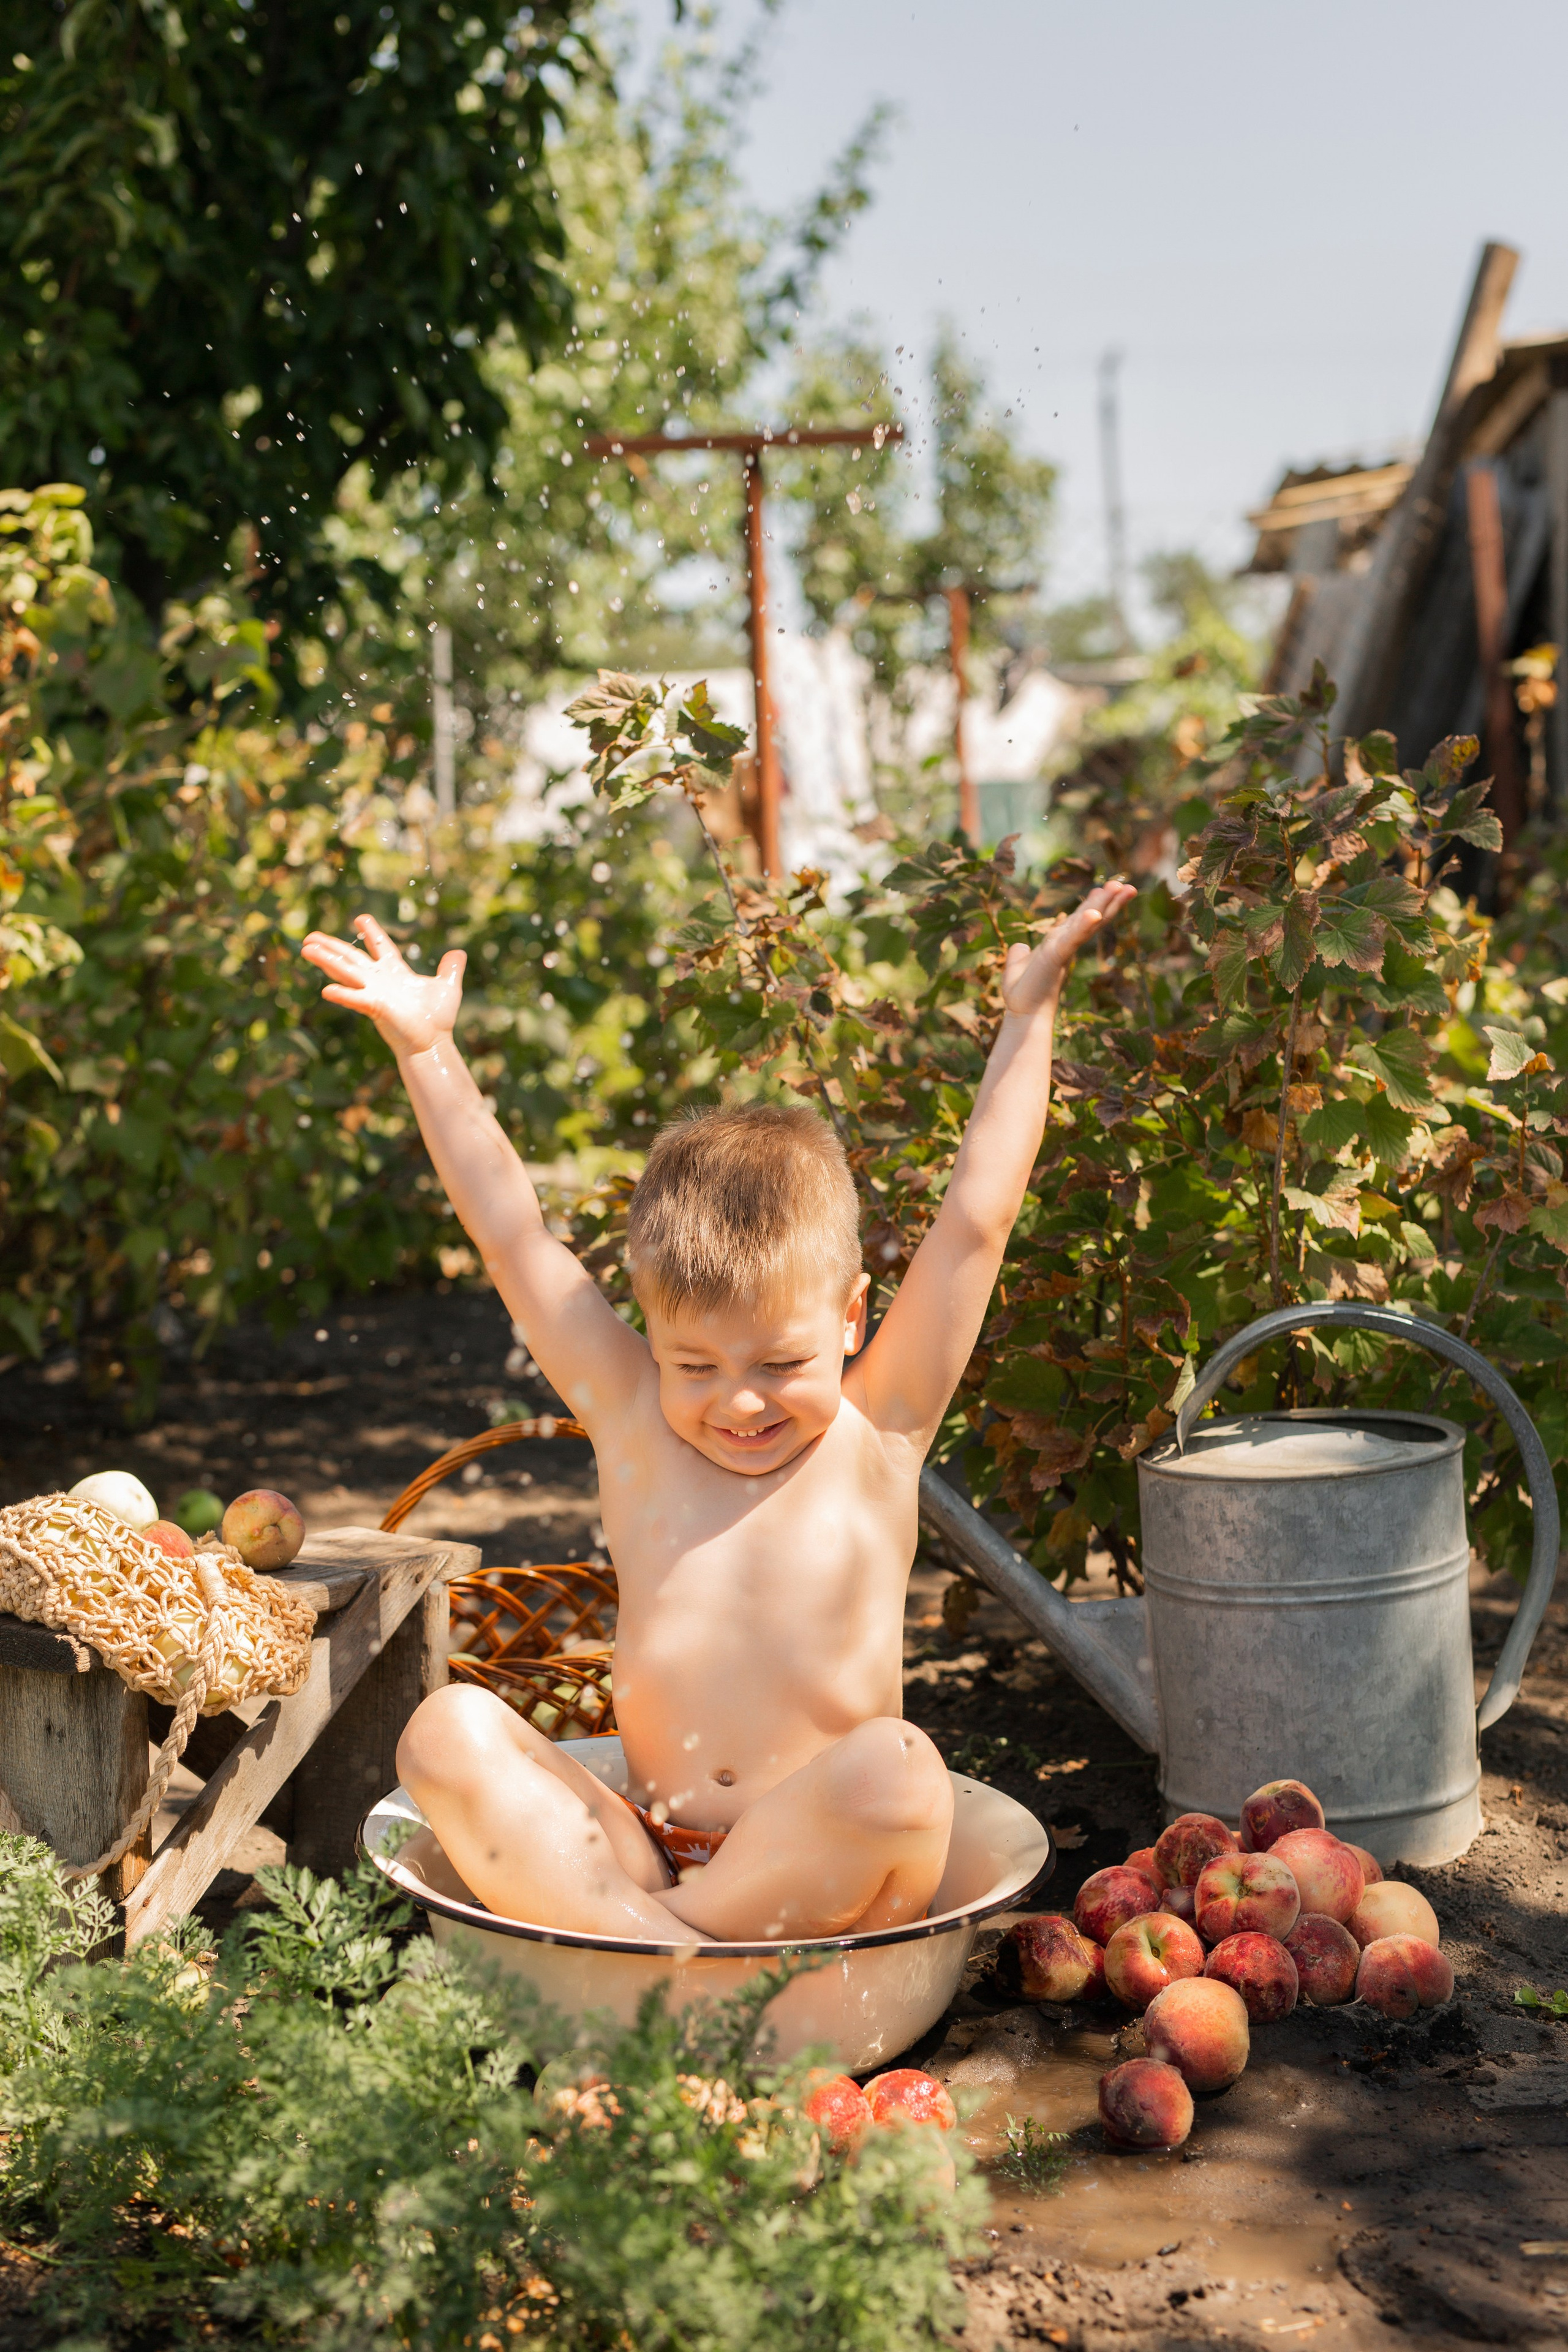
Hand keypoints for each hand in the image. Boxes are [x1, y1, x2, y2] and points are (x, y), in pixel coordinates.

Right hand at [300, 915, 465, 1057]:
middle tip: (310, 936)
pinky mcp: (375, 1007)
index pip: (381, 947)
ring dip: (326, 960)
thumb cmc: (438, 1019)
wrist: (433, 1043)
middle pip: (351, 958)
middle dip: (331, 946)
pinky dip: (342, 994)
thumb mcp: (448, 986)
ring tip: (305, 949)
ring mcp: (375, 993)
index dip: (372, 932)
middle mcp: (380, 980)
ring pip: (346, 972)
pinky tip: (326, 990)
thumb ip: (451, 968)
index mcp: (395, 972)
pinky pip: (355, 998)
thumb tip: (459, 952)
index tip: (361, 918)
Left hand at [1000, 879, 1136, 1018]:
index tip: (1107, 887)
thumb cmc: (1022, 993)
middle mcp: (1065, 943)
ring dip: (1104, 905)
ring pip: (1087, 923)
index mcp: (1058, 942)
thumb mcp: (1017, 965)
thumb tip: (1019, 946)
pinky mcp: (1056, 956)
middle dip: (1110, 901)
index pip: (1079, 918)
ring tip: (1121, 888)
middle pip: (1092, 917)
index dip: (1094, 903)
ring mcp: (1063, 949)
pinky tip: (1093, 914)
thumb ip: (1019, 953)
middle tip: (1128, 886)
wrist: (1021, 1014)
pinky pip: (1072, 939)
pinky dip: (1082, 926)